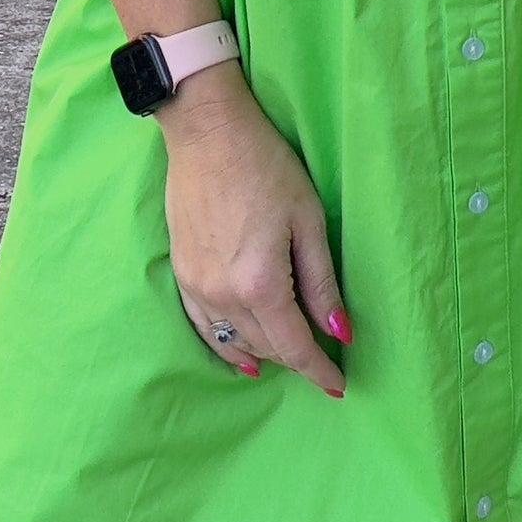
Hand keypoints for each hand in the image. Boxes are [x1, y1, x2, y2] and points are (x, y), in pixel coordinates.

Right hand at [158, 61, 350, 395]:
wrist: (208, 134)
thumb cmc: (267, 167)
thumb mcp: (308, 221)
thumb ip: (322, 283)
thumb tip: (339, 334)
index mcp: (262, 284)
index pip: (296, 346)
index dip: (320, 371)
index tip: (339, 387)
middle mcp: (225, 295)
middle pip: (268, 347)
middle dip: (298, 359)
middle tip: (325, 363)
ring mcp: (198, 287)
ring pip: (236, 342)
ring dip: (267, 352)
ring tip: (292, 355)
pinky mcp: (181, 275)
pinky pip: (204, 328)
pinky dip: (226, 347)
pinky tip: (243, 358)